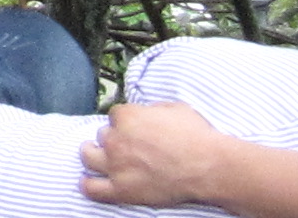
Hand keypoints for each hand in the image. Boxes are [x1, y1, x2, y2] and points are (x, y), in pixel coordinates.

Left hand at [87, 104, 236, 204]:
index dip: (125, 122)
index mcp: (126, 116)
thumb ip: (151, 109)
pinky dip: (88, 185)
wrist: (210, 167)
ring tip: (98, 157)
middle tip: (128, 147)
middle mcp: (115, 139)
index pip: (115, 116)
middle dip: (114, 139)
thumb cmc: (197, 137)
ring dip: (93, 155)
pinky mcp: (122, 189)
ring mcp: (116, 165)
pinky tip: (88, 183)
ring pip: (89, 157)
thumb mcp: (174, 108)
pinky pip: (93, 188)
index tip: (135, 129)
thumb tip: (145, 112)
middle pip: (102, 135)